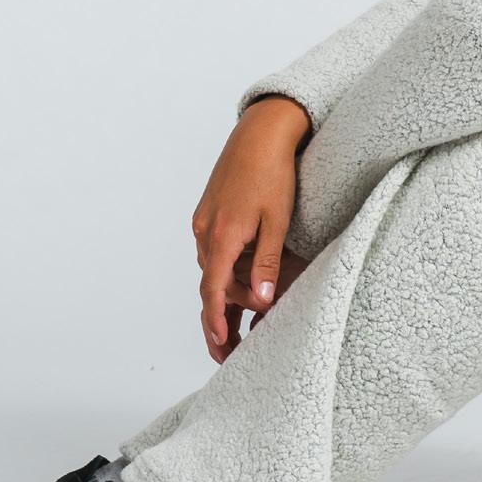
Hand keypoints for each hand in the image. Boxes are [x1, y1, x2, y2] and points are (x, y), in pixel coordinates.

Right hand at [193, 95, 312, 363]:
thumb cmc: (273, 174)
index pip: (213, 290)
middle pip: (211, 284)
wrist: (260, 133)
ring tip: (240, 324)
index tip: (221, 344)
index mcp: (222, 236)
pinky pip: (213, 252)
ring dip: (225, 294)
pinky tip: (240, 285)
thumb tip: (261, 301)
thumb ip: (266, 264)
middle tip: (232, 348)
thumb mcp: (277, 222)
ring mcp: (204, 222)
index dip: (216, 320)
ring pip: (212, 269)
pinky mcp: (210, 214)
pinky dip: (224, 272)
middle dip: (221, 316)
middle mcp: (205, 231)